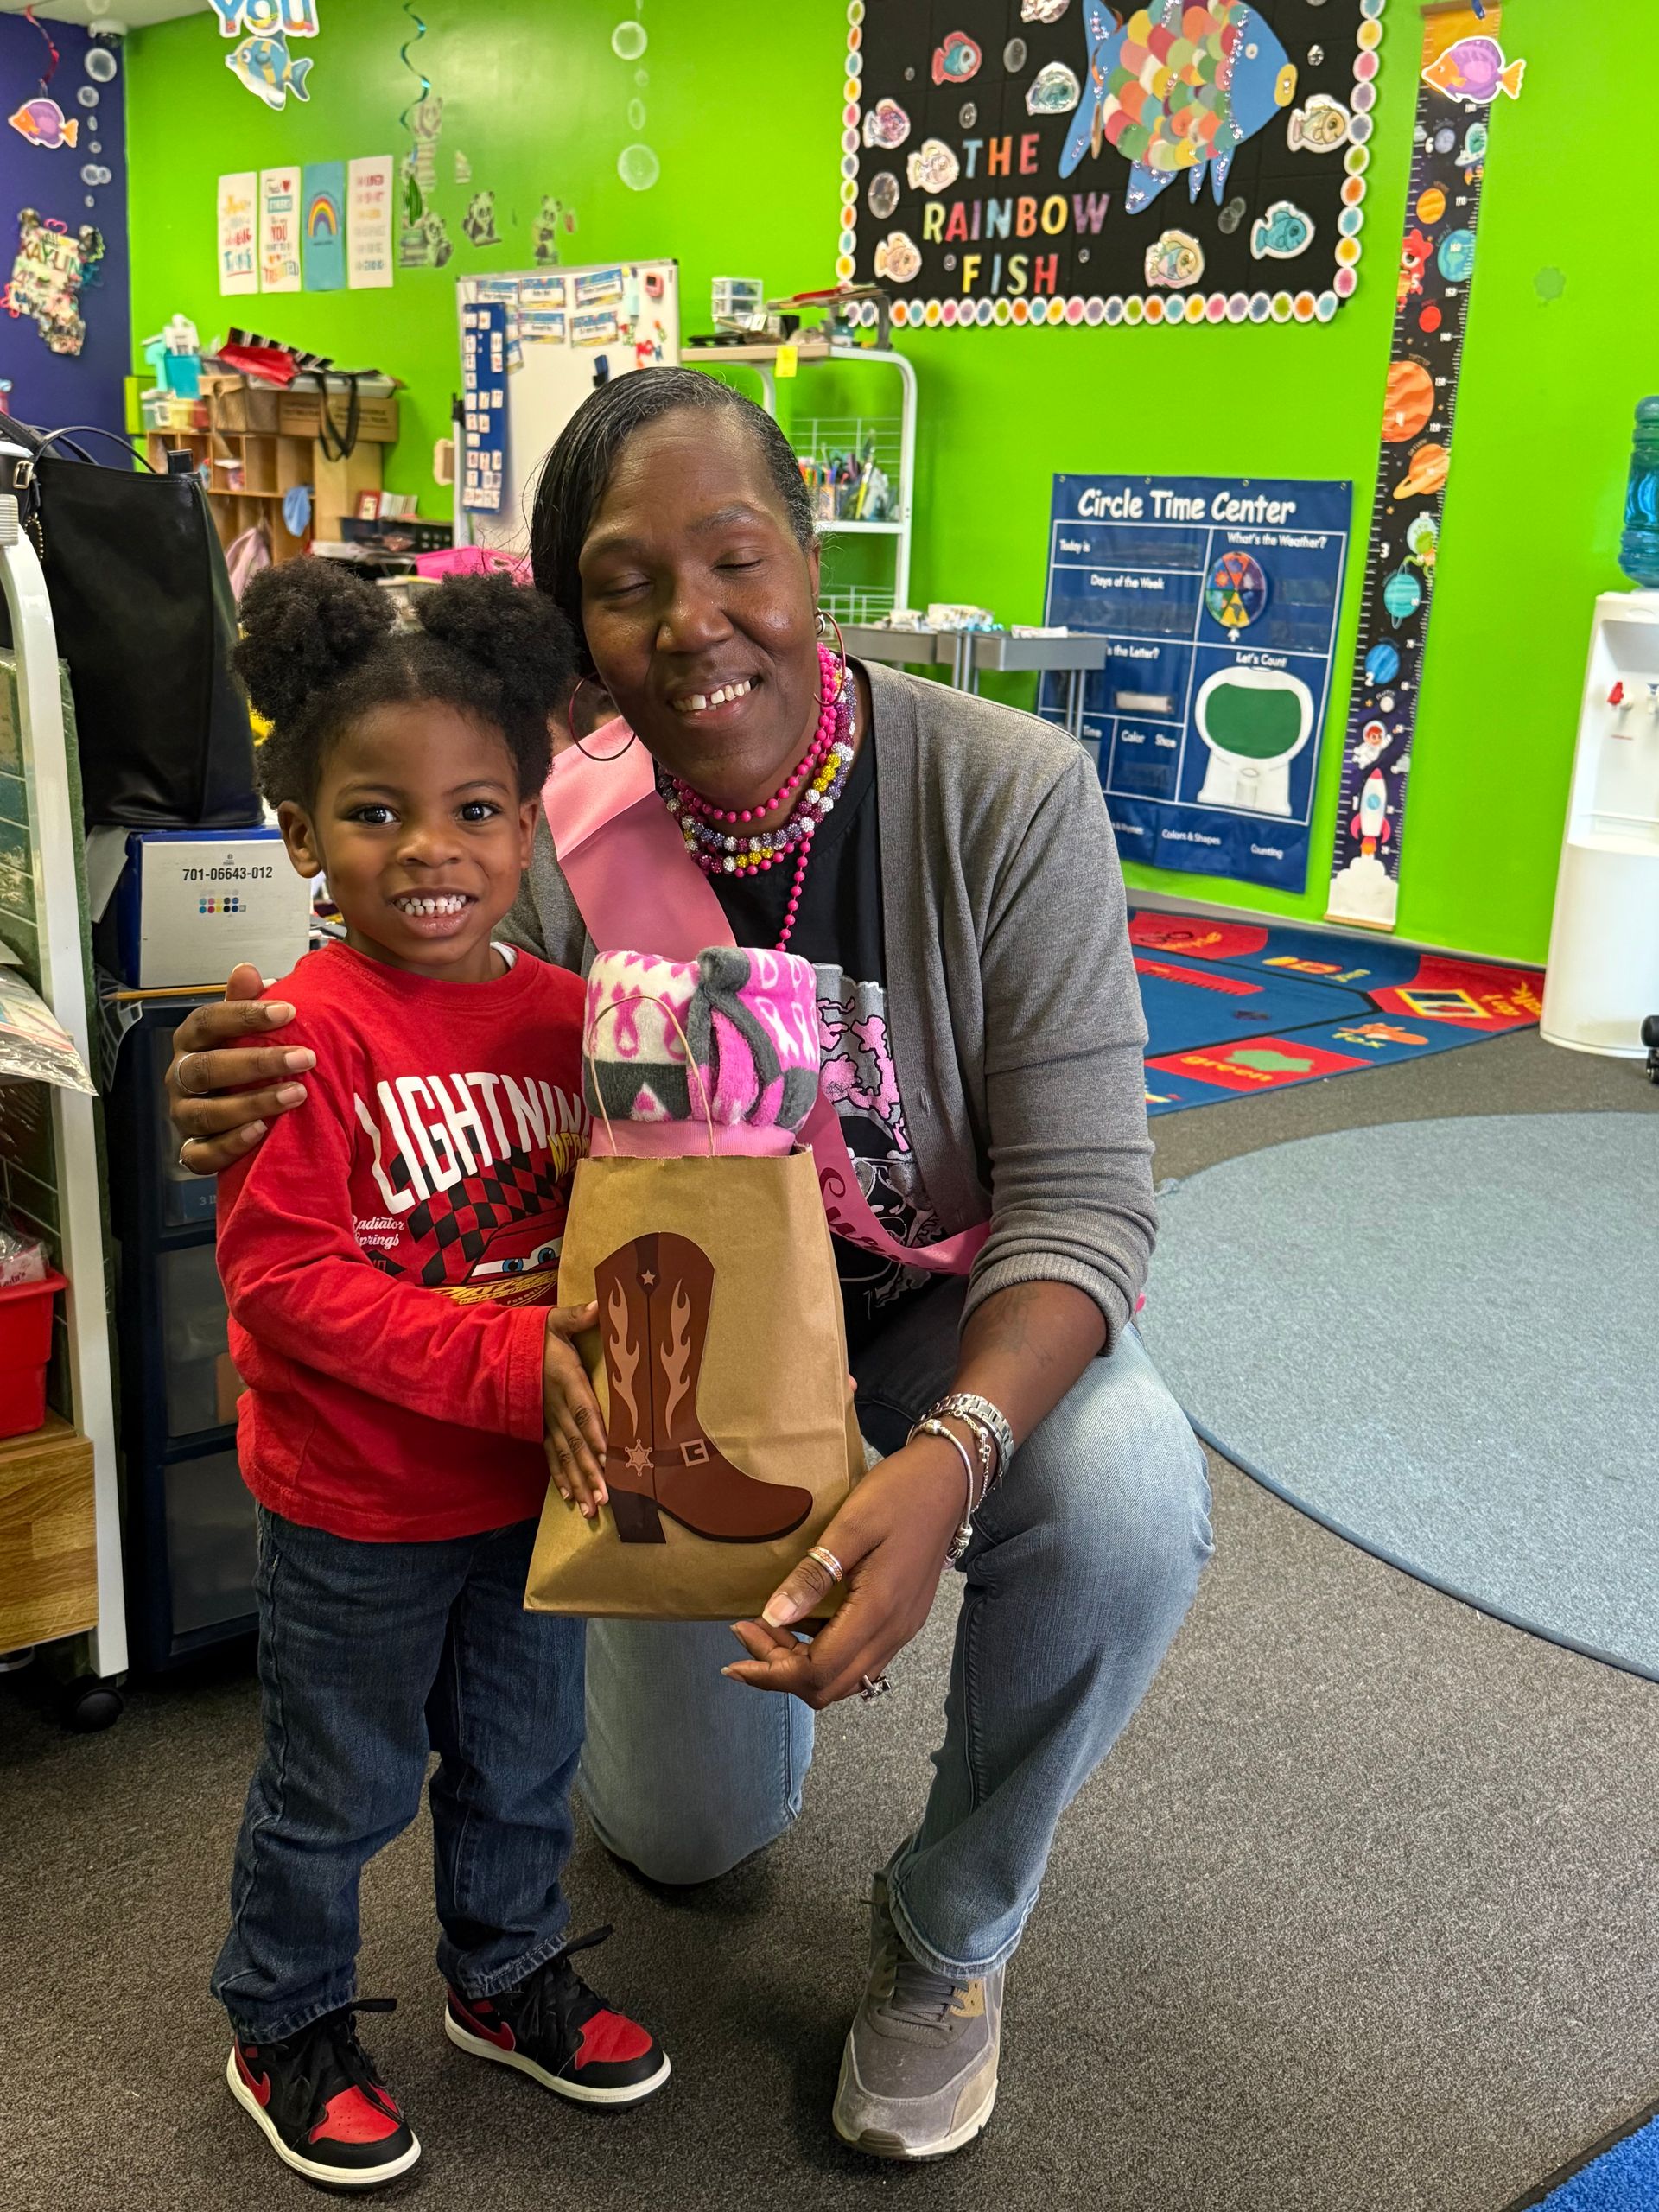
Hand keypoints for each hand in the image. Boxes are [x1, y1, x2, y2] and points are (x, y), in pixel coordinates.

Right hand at [169, 963, 314, 1173]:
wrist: (230, 1116)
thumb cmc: (240, 1062)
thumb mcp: (243, 1031)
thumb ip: (244, 1003)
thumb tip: (246, 970)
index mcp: (191, 1041)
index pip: (207, 1022)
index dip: (245, 1015)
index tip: (289, 1012)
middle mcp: (179, 1076)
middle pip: (207, 1068)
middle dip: (258, 1062)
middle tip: (305, 1057)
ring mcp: (183, 1115)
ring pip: (207, 1112)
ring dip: (254, 1102)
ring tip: (297, 1094)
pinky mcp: (190, 1150)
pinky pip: (202, 1154)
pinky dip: (231, 1144)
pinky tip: (262, 1131)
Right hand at [544, 1302, 607, 1518]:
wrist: (495, 1351)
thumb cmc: (532, 1336)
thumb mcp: (553, 1322)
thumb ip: (576, 1317)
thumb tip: (598, 1305)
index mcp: (565, 1382)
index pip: (583, 1411)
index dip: (596, 1433)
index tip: (610, 1457)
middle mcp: (556, 1408)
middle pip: (577, 1444)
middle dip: (591, 1472)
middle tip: (605, 1499)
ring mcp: (546, 1422)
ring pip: (565, 1457)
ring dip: (579, 1484)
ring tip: (592, 1509)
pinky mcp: (539, 1428)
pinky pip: (550, 1457)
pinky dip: (560, 1478)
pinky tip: (569, 1499)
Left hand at [722, 1438, 965, 1708]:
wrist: (948, 1481)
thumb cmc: (900, 1494)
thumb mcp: (850, 1525)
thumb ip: (812, 1575)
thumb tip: (772, 1617)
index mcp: (878, 1610)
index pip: (818, 1671)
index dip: (772, 1668)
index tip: (740, 1634)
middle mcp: (893, 1632)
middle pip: (829, 1687)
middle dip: (780, 1671)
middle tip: (748, 1631)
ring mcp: (901, 1630)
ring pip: (845, 1679)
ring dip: (801, 1666)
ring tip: (767, 1630)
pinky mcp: (902, 1620)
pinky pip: (859, 1660)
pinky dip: (824, 1655)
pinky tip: (802, 1626)